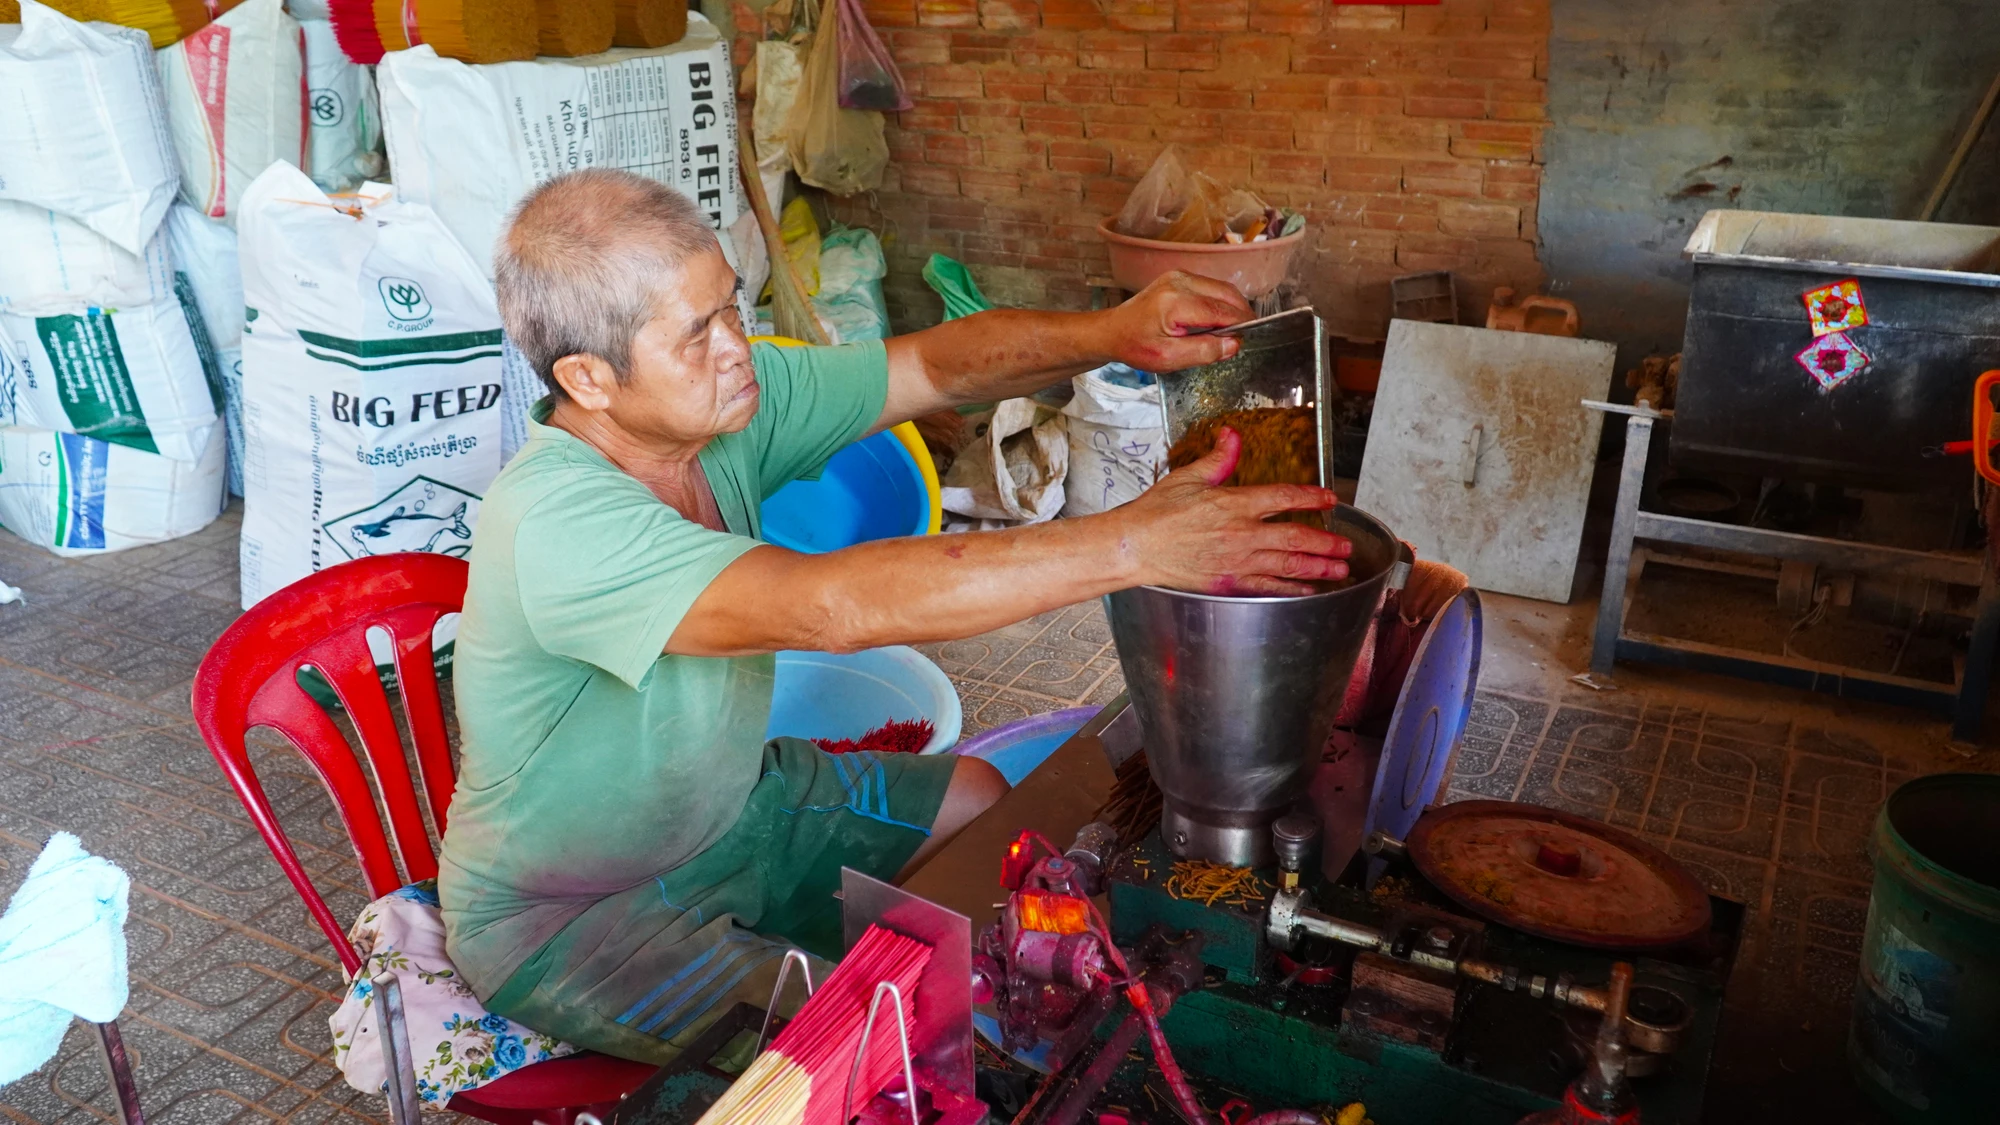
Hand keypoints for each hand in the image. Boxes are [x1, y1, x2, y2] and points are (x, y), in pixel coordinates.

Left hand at [1099, 271, 1254, 372]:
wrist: (1113, 331)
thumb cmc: (1135, 345)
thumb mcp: (1168, 358)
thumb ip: (1203, 351)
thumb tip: (1233, 344)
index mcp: (1176, 302)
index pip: (1222, 311)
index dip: (1239, 325)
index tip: (1246, 339)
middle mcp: (1180, 282)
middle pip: (1227, 294)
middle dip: (1240, 315)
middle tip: (1242, 336)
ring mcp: (1180, 276)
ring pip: (1222, 288)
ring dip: (1231, 308)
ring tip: (1229, 330)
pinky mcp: (1180, 277)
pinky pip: (1211, 287)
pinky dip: (1220, 302)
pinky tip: (1215, 320)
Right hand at [1115, 428, 1351, 595]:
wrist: (1135, 547)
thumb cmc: (1156, 513)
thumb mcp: (1187, 477)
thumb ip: (1217, 458)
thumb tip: (1232, 436)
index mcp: (1234, 503)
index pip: (1283, 497)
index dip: (1310, 497)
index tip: (1329, 499)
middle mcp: (1241, 533)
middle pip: (1295, 537)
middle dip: (1327, 542)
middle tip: (1347, 545)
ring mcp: (1237, 561)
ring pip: (1288, 565)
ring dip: (1319, 566)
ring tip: (1340, 568)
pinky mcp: (1228, 583)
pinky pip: (1268, 587)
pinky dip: (1291, 589)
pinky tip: (1308, 590)